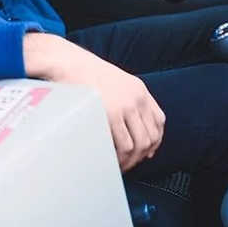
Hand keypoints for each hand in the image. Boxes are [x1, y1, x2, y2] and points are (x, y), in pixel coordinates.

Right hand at [23, 33, 163, 171]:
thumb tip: (125, 121)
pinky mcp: (112, 115)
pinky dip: (121, 158)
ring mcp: (126, 107)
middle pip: (151, 136)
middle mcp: (136, 99)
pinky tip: (112, 159)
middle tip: (130, 163)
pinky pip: (124, 145)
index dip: (156, 140)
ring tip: (119, 165)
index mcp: (138, 89)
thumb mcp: (113, 79)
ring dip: (131, 160)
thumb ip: (123, 97)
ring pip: (140, 144)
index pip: (159, 120)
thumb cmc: (83, 71)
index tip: (148, 150)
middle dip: (142, 155)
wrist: (68, 62)